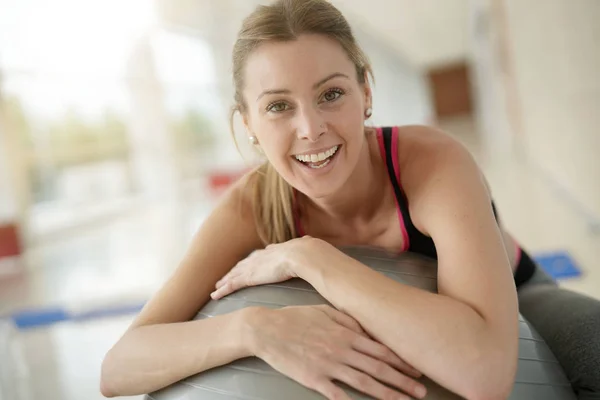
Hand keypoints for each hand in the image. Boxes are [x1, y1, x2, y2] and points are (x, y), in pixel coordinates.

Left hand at [211, 239, 306, 298]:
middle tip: (225, 276)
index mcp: (274, 250)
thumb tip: (311, 241)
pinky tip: (215, 295)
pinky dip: (223, 290)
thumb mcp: (307, 247)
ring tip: (216, 287)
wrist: (303, 255)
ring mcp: (254, 266)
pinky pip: (232, 285)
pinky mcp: (250, 277)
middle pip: (243, 264)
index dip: (252, 262)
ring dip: (224, 281)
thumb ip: (306, 246)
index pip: (259, 257)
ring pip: (234, 275)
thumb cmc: (309, 253)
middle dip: (234, 270)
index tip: (248, 264)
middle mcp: (261, 257)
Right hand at [248, 305, 426, 399]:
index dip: (402, 361)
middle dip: (403, 381)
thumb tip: (369, 330)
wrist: (267, 329)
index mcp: (346, 333)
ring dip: (387, 393)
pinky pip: (336, 394)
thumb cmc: (296, 318)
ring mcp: (328, 365)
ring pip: (364, 383)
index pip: (381, 349)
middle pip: (378, 368)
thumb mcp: (326, 311)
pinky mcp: (313, 379)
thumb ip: (349, 321)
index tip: (418, 370)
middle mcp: (342, 350)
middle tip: (422, 392)